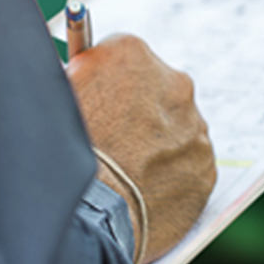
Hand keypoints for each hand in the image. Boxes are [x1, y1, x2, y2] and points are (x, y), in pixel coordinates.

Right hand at [66, 34, 215, 263]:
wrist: (88, 210)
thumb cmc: (62, 148)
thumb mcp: (57, 90)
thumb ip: (76, 70)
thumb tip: (78, 66)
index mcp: (130, 52)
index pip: (120, 57)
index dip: (104, 82)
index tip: (96, 101)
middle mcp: (172, 81)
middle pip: (154, 88)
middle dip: (137, 109)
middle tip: (110, 138)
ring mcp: (195, 126)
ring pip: (174, 127)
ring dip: (155, 142)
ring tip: (122, 170)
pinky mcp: (206, 167)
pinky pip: (188, 164)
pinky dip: (169, 174)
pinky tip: (139, 188)